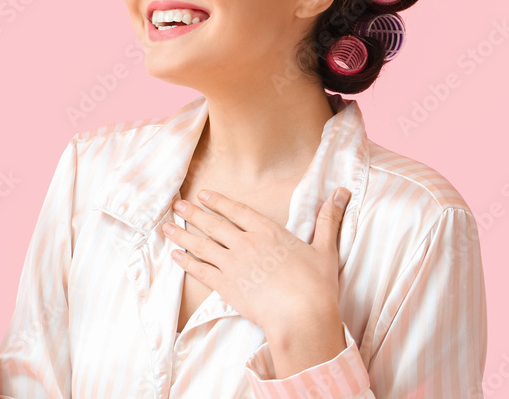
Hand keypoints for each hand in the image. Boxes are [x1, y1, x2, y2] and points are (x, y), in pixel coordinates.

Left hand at [164, 187, 350, 334]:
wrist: (301, 316)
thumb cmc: (316, 285)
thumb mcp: (325, 248)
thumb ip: (328, 219)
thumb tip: (341, 192)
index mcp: (268, 231)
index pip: (238, 210)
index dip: (219, 202)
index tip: (204, 195)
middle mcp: (246, 243)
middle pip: (214, 225)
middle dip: (193, 214)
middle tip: (177, 205)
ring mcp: (233, 265)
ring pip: (202, 246)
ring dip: (182, 235)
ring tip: (167, 227)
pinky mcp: (226, 287)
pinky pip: (201, 271)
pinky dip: (187, 262)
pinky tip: (175, 256)